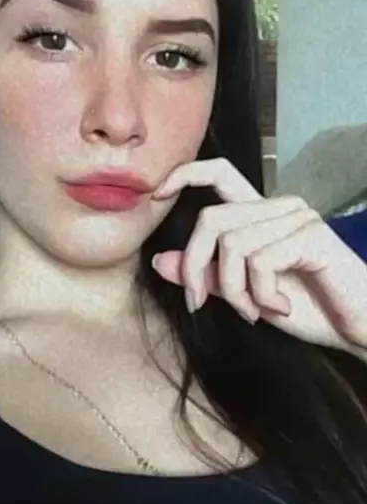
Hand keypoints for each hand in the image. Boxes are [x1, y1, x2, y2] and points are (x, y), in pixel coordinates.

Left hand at [150, 158, 366, 352]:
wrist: (359, 328)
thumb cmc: (309, 307)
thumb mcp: (245, 295)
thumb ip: (208, 276)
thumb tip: (159, 261)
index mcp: (261, 215)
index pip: (220, 175)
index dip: (185, 175)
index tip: (157, 193)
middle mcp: (278, 207)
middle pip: (210, 219)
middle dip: (194, 266)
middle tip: (198, 302)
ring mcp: (296, 218)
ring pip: (231, 244)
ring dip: (234, 291)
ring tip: (255, 312)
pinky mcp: (311, 235)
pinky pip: (260, 261)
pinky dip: (260, 294)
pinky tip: (280, 308)